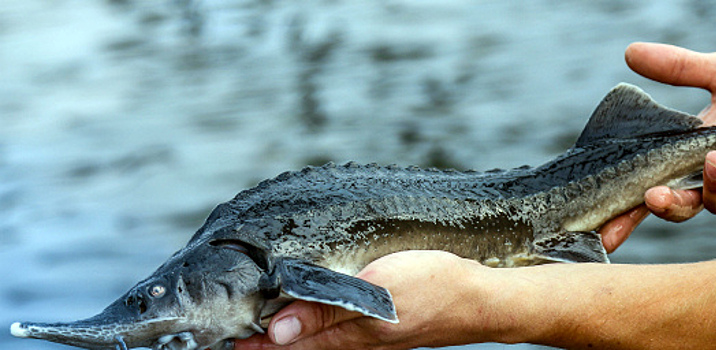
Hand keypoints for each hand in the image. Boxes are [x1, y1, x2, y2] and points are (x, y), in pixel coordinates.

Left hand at [235, 251, 499, 349]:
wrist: (480, 300)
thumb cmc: (433, 288)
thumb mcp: (377, 292)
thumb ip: (327, 308)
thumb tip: (279, 331)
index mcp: (348, 335)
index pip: (287, 347)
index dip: (253, 346)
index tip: (223, 342)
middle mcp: (355, 342)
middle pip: (299, 348)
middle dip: (265, 344)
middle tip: (234, 336)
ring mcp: (371, 338)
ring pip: (318, 341)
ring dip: (290, 337)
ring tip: (263, 328)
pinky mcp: (384, 329)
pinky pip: (339, 334)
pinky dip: (316, 328)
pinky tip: (314, 317)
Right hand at [599, 42, 715, 252]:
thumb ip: (678, 67)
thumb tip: (630, 52)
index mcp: (689, 160)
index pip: (651, 187)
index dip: (625, 210)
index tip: (601, 223)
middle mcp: (711, 182)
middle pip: (676, 208)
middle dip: (662, 207)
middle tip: (650, 197)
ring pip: (714, 205)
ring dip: (711, 184)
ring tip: (715, 158)